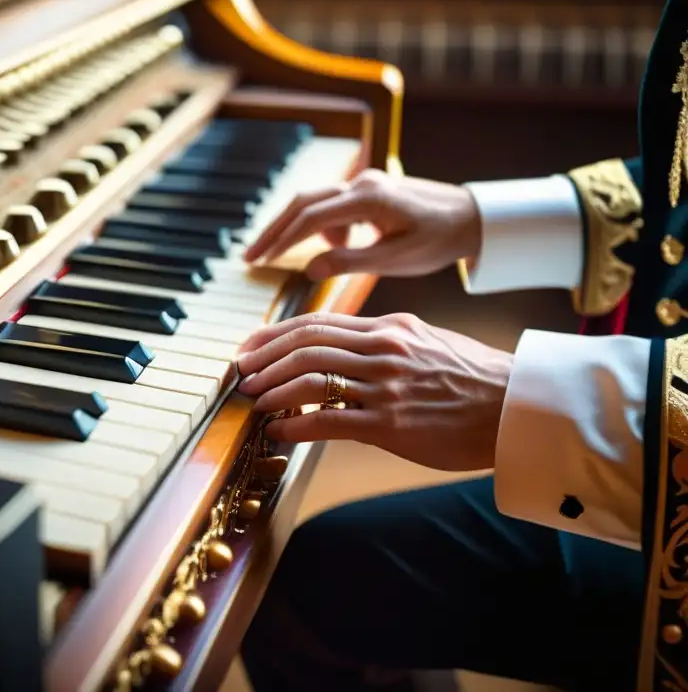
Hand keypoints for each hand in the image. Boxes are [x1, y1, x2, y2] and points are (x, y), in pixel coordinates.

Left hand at [236, 312, 512, 471]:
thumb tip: (342, 349)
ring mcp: (385, 387)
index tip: (250, 347)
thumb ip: (382, 341)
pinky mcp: (390, 425)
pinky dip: (296, 426)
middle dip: (264, 361)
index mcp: (388, 327)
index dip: (274, 335)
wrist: (515, 407)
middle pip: (304, 347)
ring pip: (310, 381)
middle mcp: (382, 351)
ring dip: (273, 392)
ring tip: (254, 402)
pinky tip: (279, 433)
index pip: (316, 323)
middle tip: (241, 375)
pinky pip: (330, 422)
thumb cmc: (471, 377)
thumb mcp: (425, 341)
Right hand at [243, 169, 481, 279]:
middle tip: (249, 256)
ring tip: (283, 257)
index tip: (259, 261)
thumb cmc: (440, 240)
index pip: (311, 218)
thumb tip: (308, 268)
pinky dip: (322, 228)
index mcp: (369, 199)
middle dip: (274, 230)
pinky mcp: (368, 190)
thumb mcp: (397, 259)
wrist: (474, 217)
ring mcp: (364, 183)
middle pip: (303, 203)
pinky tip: (334, 248)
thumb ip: (351, 262)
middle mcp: (362, 184)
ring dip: (295, 229)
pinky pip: (332, 205)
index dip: (281, 240)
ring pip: (314, 202)